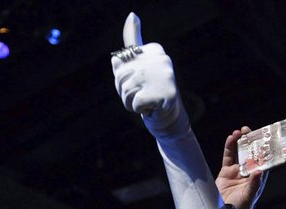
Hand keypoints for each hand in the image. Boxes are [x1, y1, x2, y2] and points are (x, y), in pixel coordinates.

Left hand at [112, 13, 185, 137]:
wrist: (167, 117)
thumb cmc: (148, 91)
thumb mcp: (136, 64)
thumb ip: (132, 41)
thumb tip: (132, 14)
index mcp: (154, 49)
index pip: (118, 62)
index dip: (122, 78)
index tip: (139, 82)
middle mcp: (161, 58)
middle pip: (121, 76)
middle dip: (125, 91)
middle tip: (141, 94)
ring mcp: (164, 75)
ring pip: (127, 90)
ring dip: (131, 102)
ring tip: (146, 102)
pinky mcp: (165, 93)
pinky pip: (135, 103)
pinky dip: (139, 110)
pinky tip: (151, 108)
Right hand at [216, 127, 266, 208]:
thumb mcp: (249, 197)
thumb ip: (254, 184)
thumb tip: (259, 170)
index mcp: (257, 179)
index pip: (262, 161)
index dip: (263, 149)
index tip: (263, 138)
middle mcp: (248, 173)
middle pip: (250, 154)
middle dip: (251, 142)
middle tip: (250, 131)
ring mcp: (236, 172)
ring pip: (239, 153)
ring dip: (240, 142)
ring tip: (240, 132)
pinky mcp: (225, 173)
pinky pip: (228, 157)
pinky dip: (229, 147)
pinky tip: (231, 138)